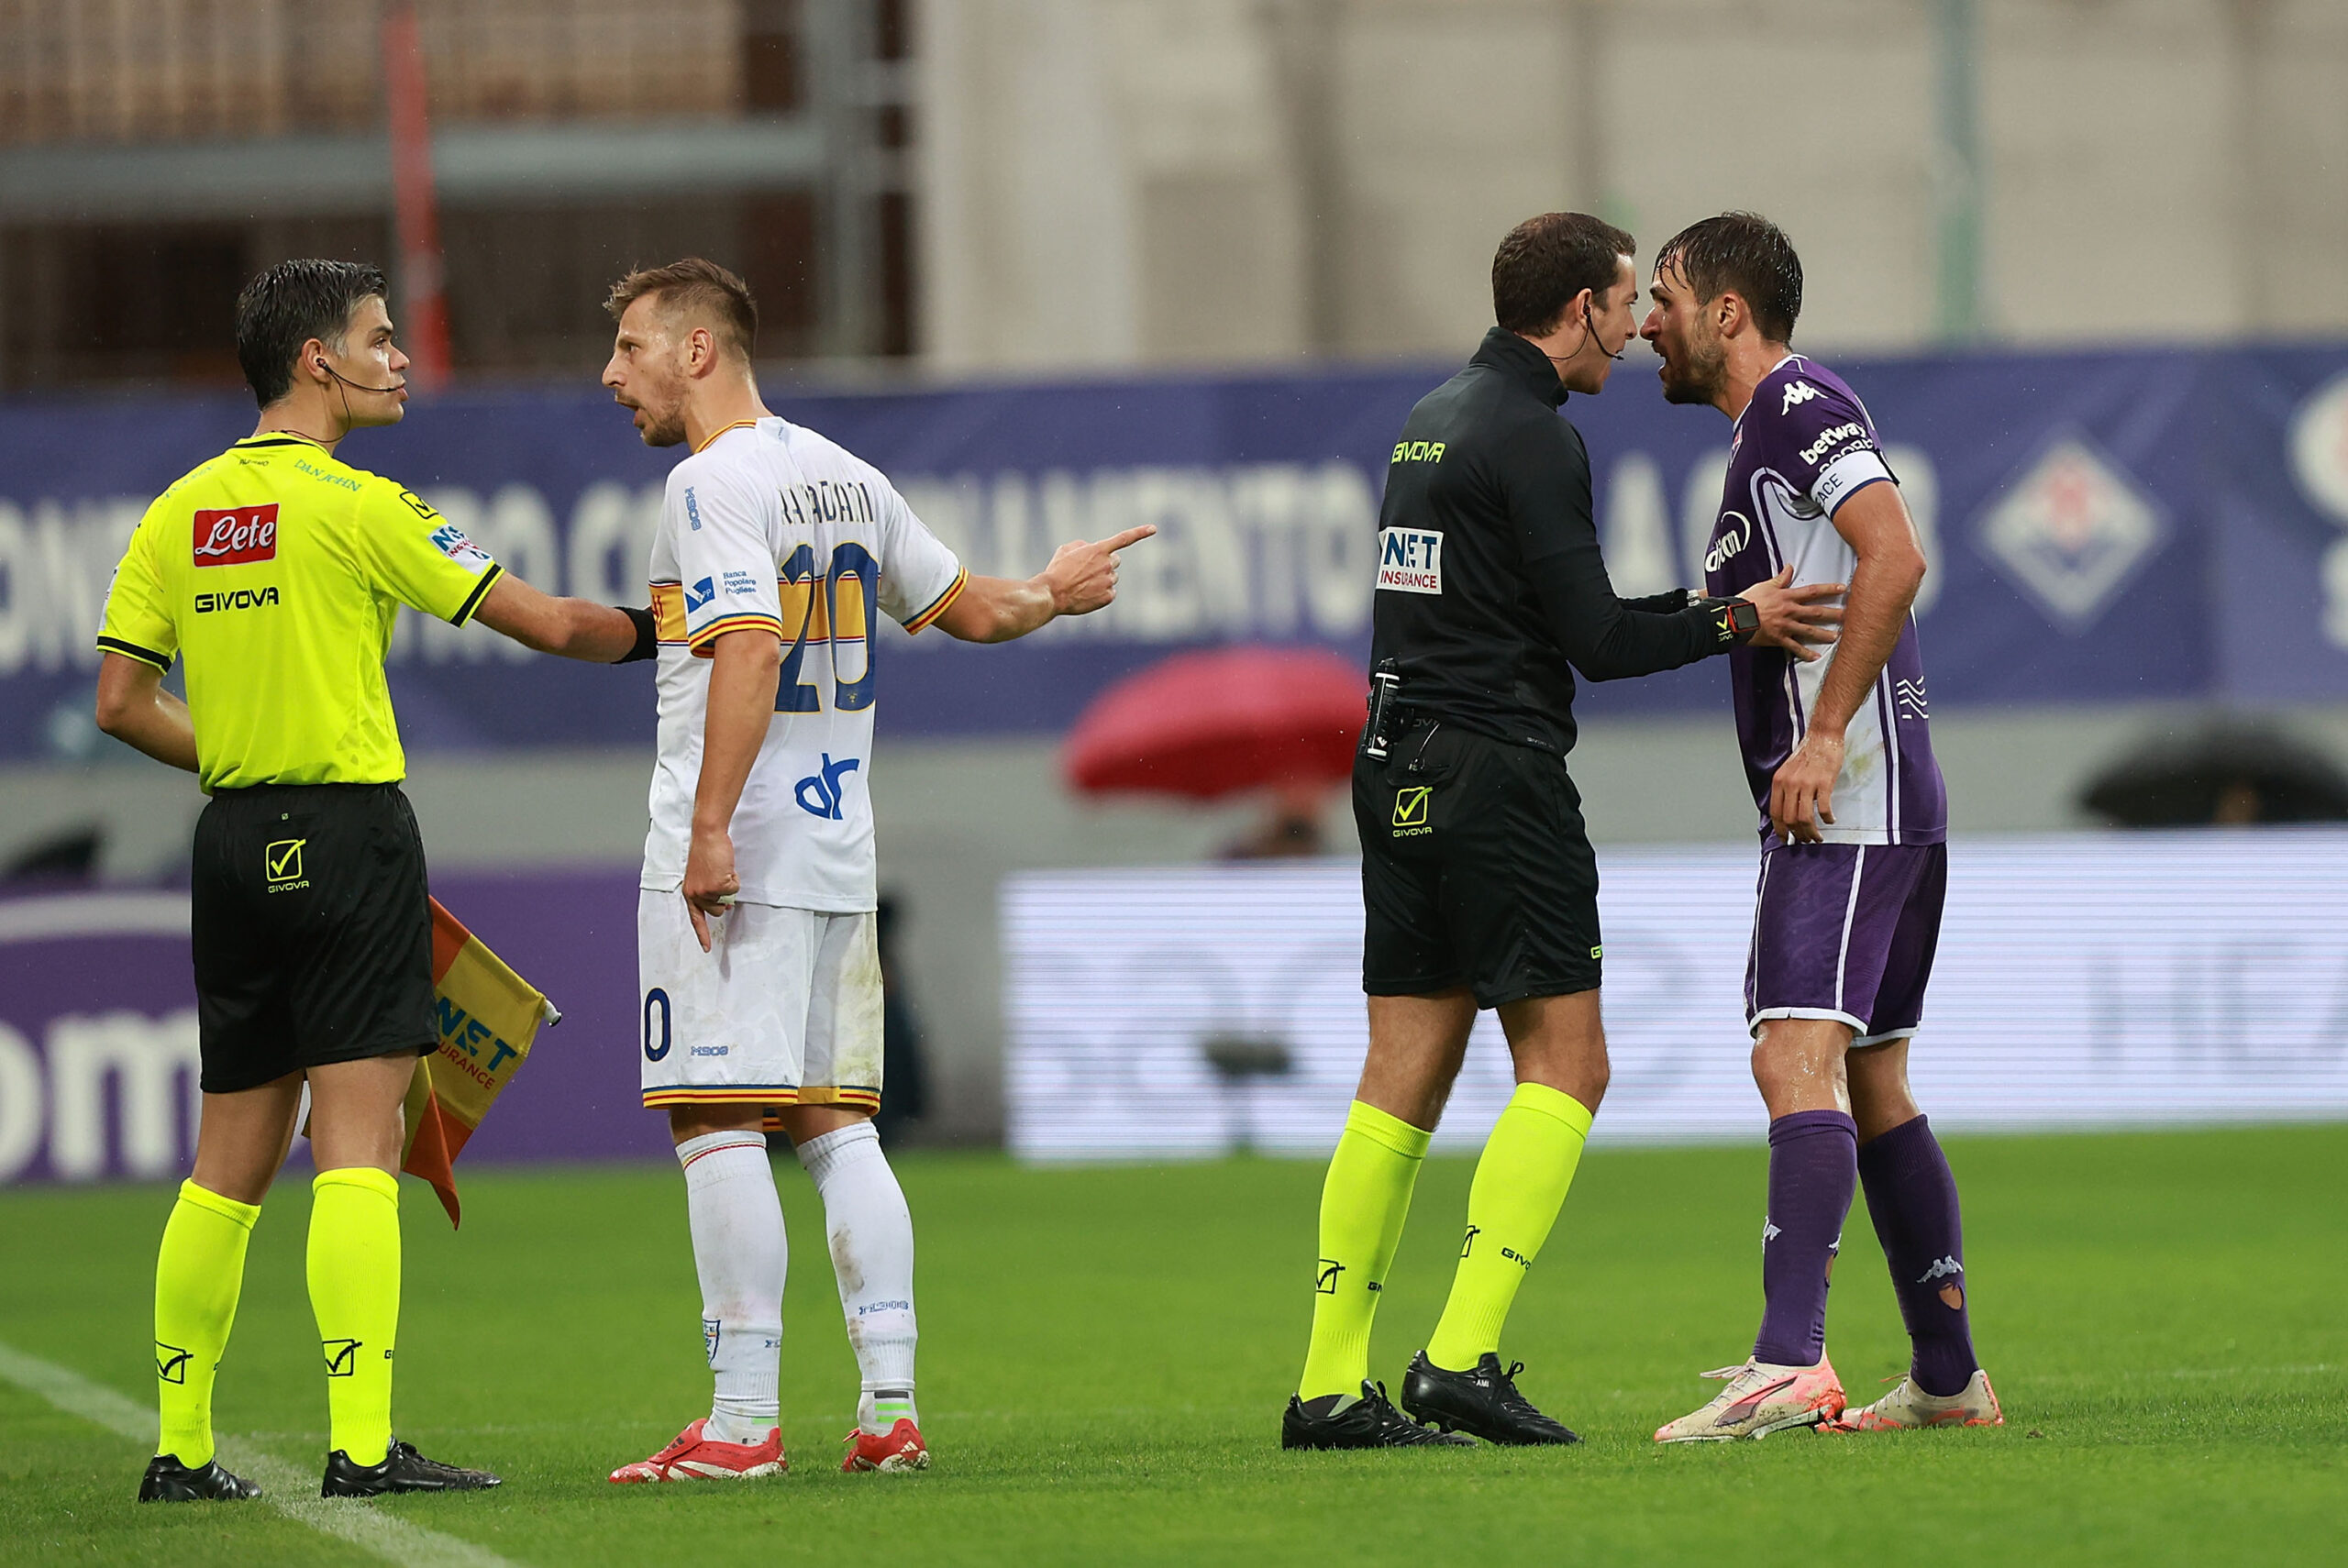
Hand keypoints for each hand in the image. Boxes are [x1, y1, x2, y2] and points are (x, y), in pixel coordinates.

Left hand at [682, 824, 739, 952]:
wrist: (707, 836)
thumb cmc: (706, 852)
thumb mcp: (703, 876)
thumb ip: (710, 892)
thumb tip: (726, 905)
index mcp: (690, 893)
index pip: (696, 919)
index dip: (702, 935)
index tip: (706, 949)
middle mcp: (695, 895)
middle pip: (718, 910)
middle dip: (724, 897)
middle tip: (721, 877)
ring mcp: (706, 891)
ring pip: (727, 901)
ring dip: (729, 887)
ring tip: (722, 870)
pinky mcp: (717, 885)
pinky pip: (735, 889)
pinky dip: (735, 878)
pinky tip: (726, 867)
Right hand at [1040, 525, 1155, 616]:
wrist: (1053, 594)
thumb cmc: (1057, 571)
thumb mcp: (1066, 550)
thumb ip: (1083, 546)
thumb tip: (1091, 549)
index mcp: (1099, 550)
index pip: (1124, 538)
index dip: (1140, 532)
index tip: (1153, 528)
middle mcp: (1107, 564)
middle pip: (1115, 561)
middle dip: (1105, 563)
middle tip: (1088, 570)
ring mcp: (1109, 581)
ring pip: (1112, 577)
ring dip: (1101, 578)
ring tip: (1083, 584)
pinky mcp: (1109, 596)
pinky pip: (1110, 592)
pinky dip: (1101, 592)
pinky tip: (1087, 594)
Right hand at [1737, 565, 1843, 661]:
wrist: (1735, 618)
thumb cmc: (1748, 601)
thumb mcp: (1765, 585)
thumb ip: (1780, 578)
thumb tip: (1789, 567)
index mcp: (1787, 597)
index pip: (1812, 591)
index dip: (1829, 589)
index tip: (1843, 588)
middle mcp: (1790, 611)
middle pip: (1816, 612)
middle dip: (1834, 614)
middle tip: (1849, 615)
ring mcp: (1785, 627)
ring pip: (1809, 631)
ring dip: (1824, 634)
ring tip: (1837, 637)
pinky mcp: (1779, 639)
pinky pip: (1794, 647)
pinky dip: (1805, 653)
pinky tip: (1815, 657)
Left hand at [1770, 729, 1844, 843]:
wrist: (1823, 736)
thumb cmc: (1808, 753)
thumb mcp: (1789, 771)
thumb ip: (1786, 789)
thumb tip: (1787, 812)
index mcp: (1779, 782)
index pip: (1775, 813)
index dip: (1780, 830)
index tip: (1785, 839)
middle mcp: (1789, 784)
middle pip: (1789, 819)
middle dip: (1798, 834)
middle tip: (1805, 840)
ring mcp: (1806, 784)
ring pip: (1804, 818)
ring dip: (1812, 832)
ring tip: (1817, 837)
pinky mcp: (1823, 783)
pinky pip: (1823, 808)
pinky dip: (1827, 819)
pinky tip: (1830, 820)